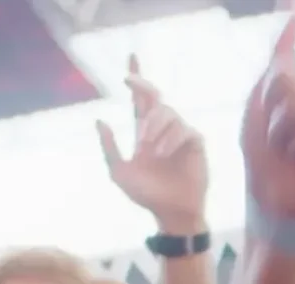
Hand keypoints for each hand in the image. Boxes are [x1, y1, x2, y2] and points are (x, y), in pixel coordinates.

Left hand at [97, 57, 208, 234]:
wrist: (170, 213)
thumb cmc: (147, 195)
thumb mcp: (120, 172)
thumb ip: (109, 147)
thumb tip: (99, 120)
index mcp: (144, 133)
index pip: (140, 99)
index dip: (136, 78)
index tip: (131, 58)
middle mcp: (162, 129)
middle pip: (154, 96)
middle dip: (142, 88)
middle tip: (132, 98)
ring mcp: (179, 134)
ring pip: (167, 112)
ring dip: (155, 128)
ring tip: (151, 150)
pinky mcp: (195, 142)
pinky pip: (184, 128)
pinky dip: (171, 139)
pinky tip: (165, 154)